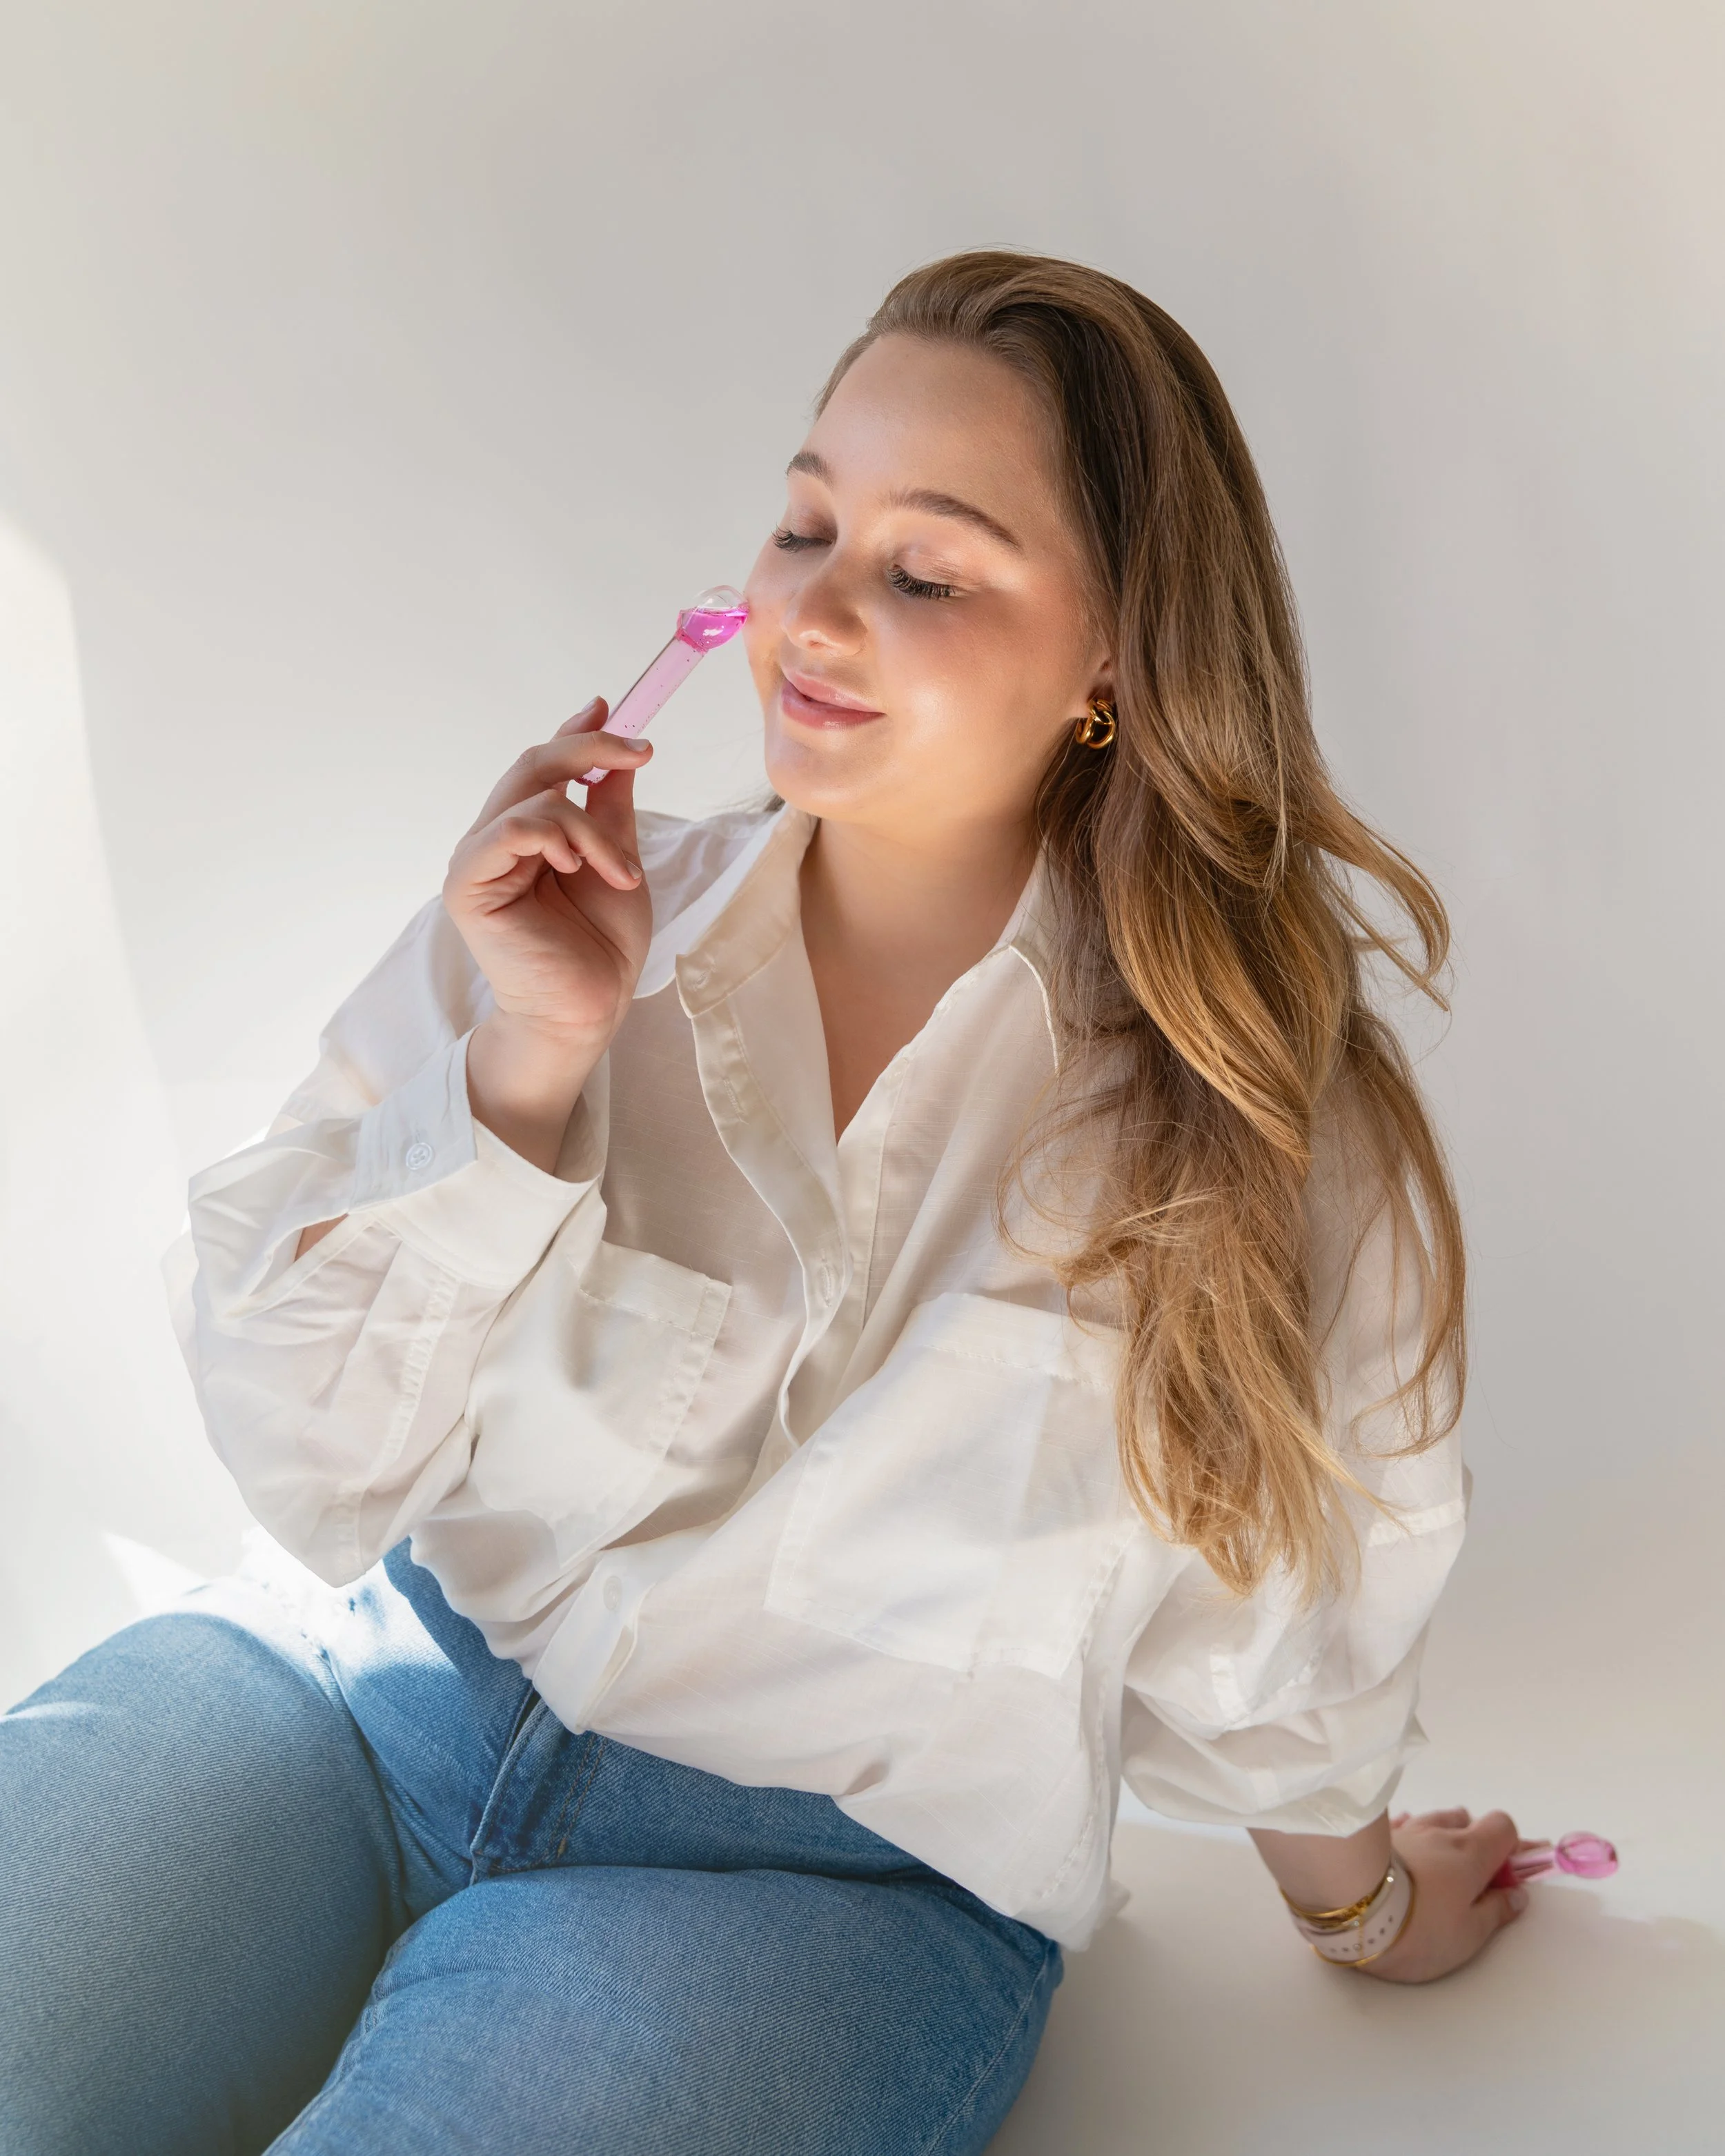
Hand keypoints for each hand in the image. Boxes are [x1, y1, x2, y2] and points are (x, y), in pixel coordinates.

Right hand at [443, 701, 653, 1170]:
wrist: (586, 1010)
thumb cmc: (600, 947)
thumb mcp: (618, 860)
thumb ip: (609, 808)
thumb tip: (618, 753)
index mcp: (527, 835)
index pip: (542, 768)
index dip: (574, 733)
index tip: (611, 706)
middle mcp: (495, 840)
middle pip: (532, 765)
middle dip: (590, 748)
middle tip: (640, 751)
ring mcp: (478, 859)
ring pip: (533, 795)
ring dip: (591, 827)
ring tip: (621, 873)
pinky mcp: (469, 883)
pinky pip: (513, 827)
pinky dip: (556, 836)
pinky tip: (578, 867)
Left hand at [1360, 1806, 1529, 1983]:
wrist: (1348, 1906)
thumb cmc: (1418, 1927)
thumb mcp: (1468, 1936)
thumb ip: (1496, 1912)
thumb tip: (1517, 1895)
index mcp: (1470, 1853)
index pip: (1503, 1827)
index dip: (1512, 1850)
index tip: (1510, 1877)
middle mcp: (1439, 1832)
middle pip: (1468, 1822)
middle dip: (1477, 1846)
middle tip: (1473, 1881)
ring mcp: (1404, 1830)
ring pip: (1433, 1820)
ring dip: (1444, 1838)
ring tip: (1439, 1870)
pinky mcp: (1374, 1837)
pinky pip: (1401, 1826)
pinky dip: (1411, 1836)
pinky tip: (1406, 1851)